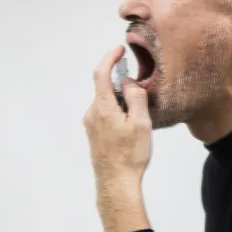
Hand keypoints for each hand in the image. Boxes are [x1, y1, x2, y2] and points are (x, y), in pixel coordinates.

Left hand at [83, 45, 151, 194]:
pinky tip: (130, 126)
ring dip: (121, 100)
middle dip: (121, 83)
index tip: (119, 49)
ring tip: (139, 115)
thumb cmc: (130, 155)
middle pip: (105, 88)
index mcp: (102, 107)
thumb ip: (135, 97)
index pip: (101, 74)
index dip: (109, 58)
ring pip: (106, 102)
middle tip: (140, 89)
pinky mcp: (93, 134)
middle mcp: (92, 113)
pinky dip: (117, 111)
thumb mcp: (141, 123)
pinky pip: (105, 114)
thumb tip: (128, 82)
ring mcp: (91, 124)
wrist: (115, 182)